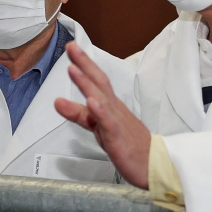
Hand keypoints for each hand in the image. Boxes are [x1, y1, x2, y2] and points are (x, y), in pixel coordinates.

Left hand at [54, 43, 152, 187]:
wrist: (154, 164)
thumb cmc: (129, 143)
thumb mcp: (99, 127)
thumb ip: (79, 114)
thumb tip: (57, 101)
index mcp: (110, 105)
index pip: (96, 80)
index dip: (84, 63)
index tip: (72, 47)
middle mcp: (114, 109)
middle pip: (99, 82)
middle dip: (85, 64)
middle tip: (72, 47)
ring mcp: (117, 122)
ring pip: (102, 99)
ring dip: (87, 83)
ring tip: (74, 68)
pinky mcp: (118, 138)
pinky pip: (108, 123)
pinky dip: (100, 111)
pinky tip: (92, 102)